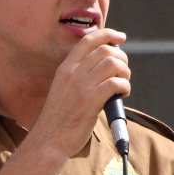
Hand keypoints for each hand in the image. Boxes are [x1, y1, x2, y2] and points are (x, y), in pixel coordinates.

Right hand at [30, 28, 129, 158]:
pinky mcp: (89, 101)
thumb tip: (105, 66)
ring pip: (113, 64)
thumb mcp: (63, 89)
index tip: (120, 37)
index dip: (108, 34)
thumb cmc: (60, 118)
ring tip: (123, 85)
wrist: (48, 140)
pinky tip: (122, 95)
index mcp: (65, 68)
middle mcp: (72, 73)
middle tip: (123, 72)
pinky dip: (124, 87)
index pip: (88, 40)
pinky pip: (115, 83)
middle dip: (121, 58)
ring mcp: (80, 86)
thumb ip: (79, 76)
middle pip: (105, 50)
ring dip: (125, 73)